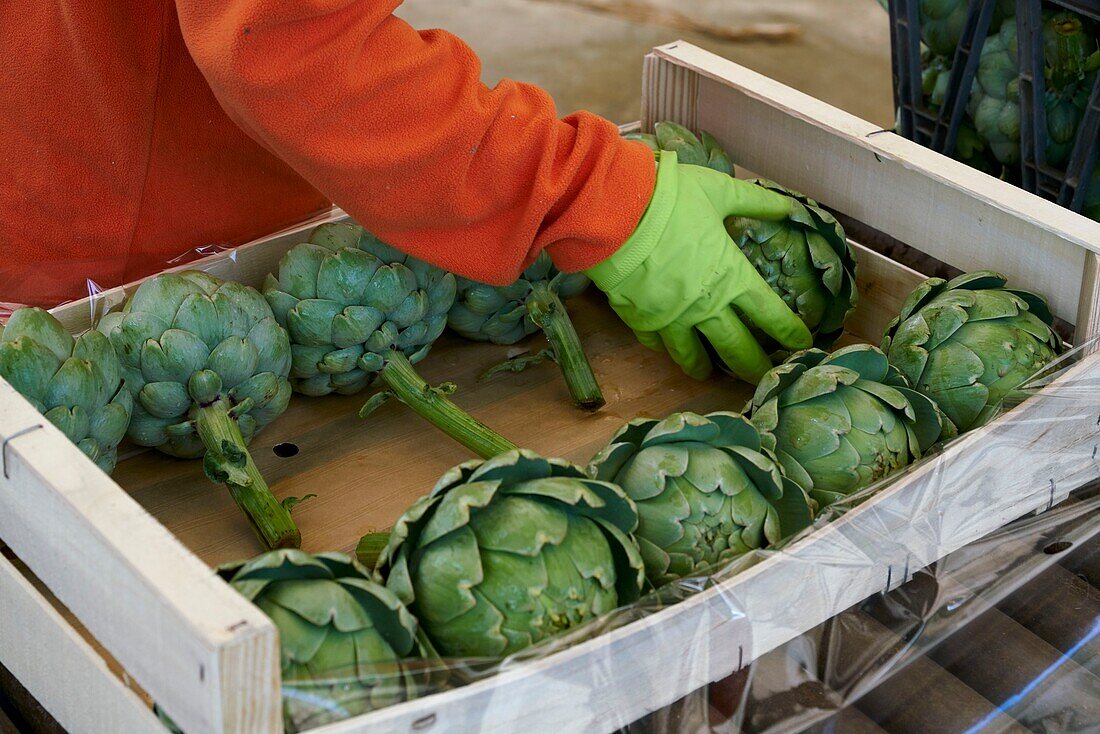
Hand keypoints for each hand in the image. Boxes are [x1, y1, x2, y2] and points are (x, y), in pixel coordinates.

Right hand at [585, 150, 811, 382]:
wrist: (612, 211)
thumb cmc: (669, 198)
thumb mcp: (719, 192)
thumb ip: (756, 202)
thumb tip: (789, 207)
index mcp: (731, 277)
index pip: (770, 315)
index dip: (789, 332)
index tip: (801, 343)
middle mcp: (705, 307)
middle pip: (737, 349)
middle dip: (754, 368)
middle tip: (764, 379)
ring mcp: (671, 319)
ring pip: (693, 357)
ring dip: (705, 367)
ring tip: (710, 374)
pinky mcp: (640, 319)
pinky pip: (656, 342)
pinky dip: (664, 347)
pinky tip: (667, 348)